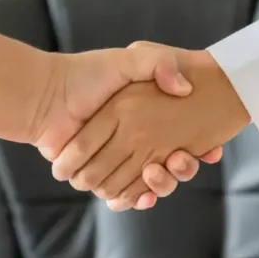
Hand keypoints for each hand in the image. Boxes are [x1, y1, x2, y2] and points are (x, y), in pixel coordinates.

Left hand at [51, 47, 250, 210]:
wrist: (47, 96)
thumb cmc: (88, 74)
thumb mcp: (130, 58)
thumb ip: (159, 63)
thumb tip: (185, 88)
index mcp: (149, 120)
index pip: (186, 140)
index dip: (201, 149)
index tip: (211, 149)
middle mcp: (139, 143)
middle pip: (174, 167)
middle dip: (183, 169)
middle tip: (180, 159)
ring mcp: (123, 162)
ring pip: (155, 185)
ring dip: (162, 185)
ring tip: (157, 171)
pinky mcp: (106, 178)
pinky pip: (130, 196)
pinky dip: (139, 199)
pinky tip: (144, 196)